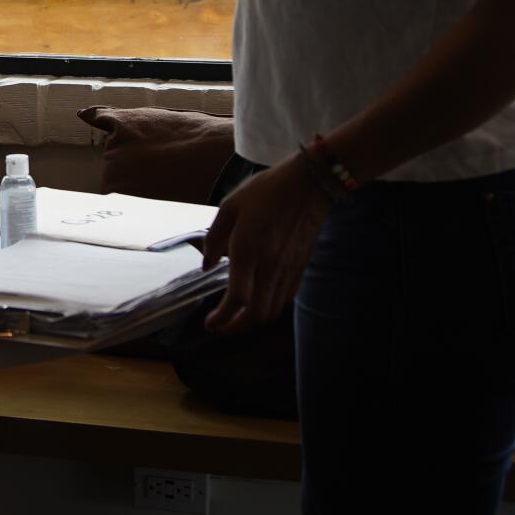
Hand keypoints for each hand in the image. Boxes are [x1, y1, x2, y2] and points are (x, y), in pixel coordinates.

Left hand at [201, 161, 330, 333]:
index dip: (222, 318)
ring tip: (236, 318)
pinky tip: (258, 302)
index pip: (237, 299)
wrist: (308, 185)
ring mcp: (288, 269)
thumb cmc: (266, 192)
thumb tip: (206, 266)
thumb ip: (214, 239)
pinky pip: (285, 299)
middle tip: (220, 326)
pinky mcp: (300, 268)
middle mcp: (269, 266)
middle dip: (235, 328)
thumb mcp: (229, 207)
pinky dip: (269, 309)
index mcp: (248, 251)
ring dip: (252, 322)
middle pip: (256, 316)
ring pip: (272, 312)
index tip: (209, 323)